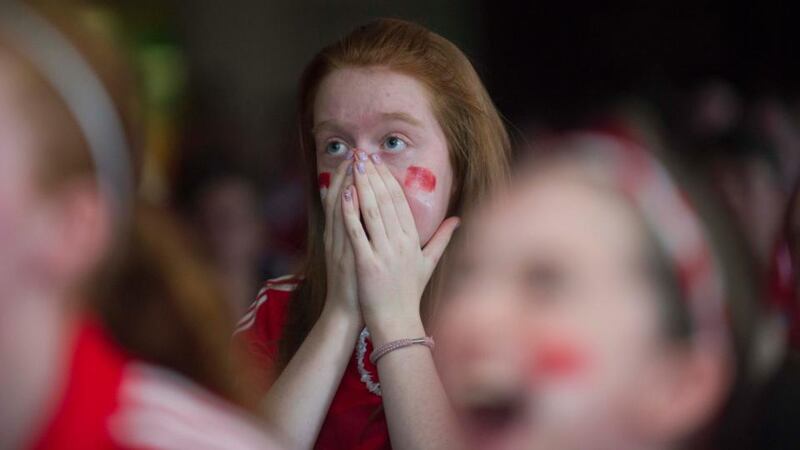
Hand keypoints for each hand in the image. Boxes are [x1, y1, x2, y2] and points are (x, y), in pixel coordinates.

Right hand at [322, 158, 361, 321]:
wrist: (347, 312)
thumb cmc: (357, 284)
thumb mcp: (356, 254)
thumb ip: (361, 233)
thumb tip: (371, 217)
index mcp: (344, 234)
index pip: (347, 199)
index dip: (353, 177)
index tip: (361, 157)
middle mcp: (338, 236)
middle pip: (342, 198)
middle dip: (351, 174)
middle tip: (358, 150)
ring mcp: (341, 244)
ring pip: (341, 207)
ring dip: (348, 182)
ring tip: (354, 161)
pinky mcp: (346, 254)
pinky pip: (345, 227)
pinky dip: (345, 208)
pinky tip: (349, 190)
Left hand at [341, 151, 458, 341]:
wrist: (397, 323)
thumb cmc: (409, 294)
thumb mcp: (428, 264)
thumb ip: (442, 239)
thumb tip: (458, 219)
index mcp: (413, 240)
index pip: (401, 202)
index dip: (388, 179)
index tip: (378, 163)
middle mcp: (401, 242)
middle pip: (387, 200)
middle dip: (374, 174)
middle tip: (363, 154)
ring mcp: (384, 252)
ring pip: (373, 210)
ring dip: (362, 184)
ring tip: (354, 164)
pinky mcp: (367, 262)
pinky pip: (358, 230)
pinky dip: (350, 209)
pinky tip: (344, 192)